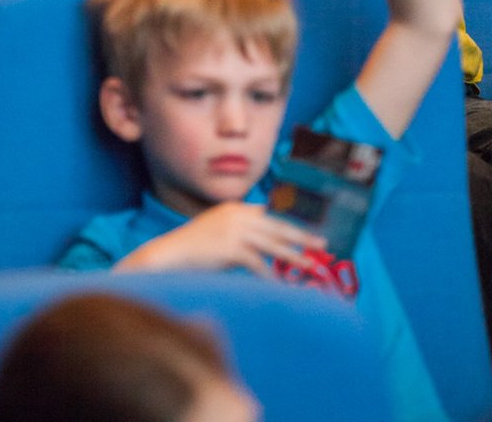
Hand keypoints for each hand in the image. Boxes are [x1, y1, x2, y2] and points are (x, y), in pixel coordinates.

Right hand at [119, 202, 324, 275]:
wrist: (168, 256)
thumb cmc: (192, 249)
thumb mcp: (218, 232)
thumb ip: (240, 232)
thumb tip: (264, 244)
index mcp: (236, 208)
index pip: (271, 212)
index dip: (292, 220)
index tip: (309, 226)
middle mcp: (237, 215)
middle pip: (278, 225)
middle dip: (302, 236)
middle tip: (323, 244)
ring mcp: (234, 230)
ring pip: (273, 244)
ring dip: (294, 257)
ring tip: (312, 266)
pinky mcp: (230, 248)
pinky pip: (257, 263)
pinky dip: (269, 275)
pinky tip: (279, 284)